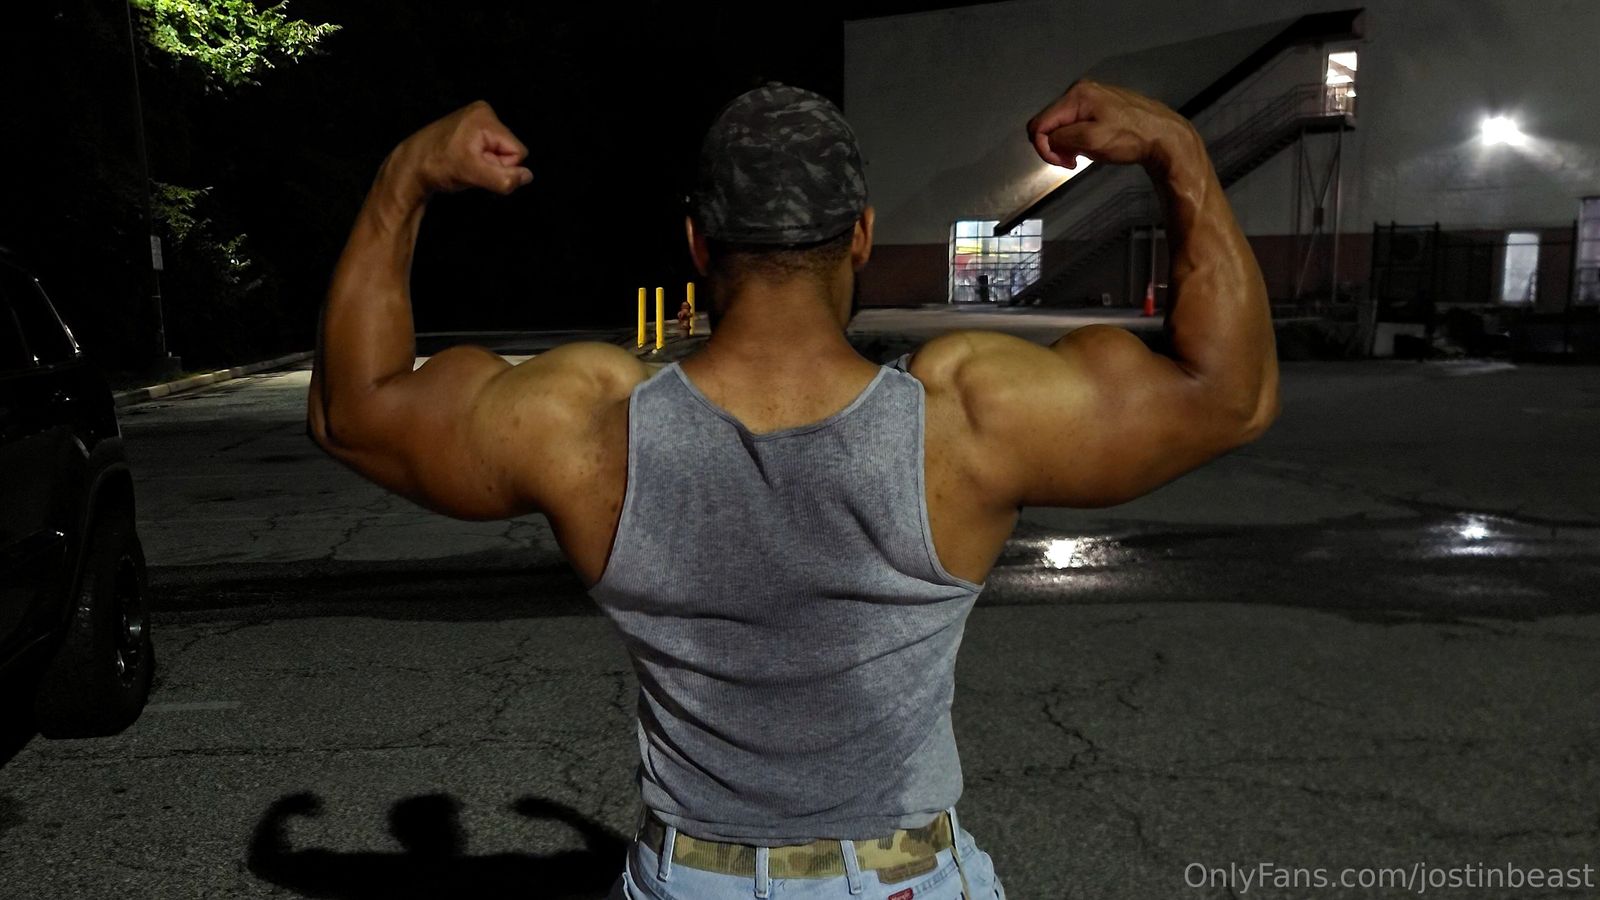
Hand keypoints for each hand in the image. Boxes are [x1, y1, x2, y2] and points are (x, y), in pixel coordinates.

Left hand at [400, 100, 533, 196]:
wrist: (411, 165)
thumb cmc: (437, 166)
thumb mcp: (473, 175)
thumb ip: (504, 178)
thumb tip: (527, 176)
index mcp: (485, 117)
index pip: (518, 151)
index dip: (500, 167)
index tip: (476, 167)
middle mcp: (483, 111)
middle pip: (510, 149)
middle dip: (493, 164)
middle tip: (468, 165)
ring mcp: (476, 116)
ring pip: (500, 150)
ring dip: (485, 163)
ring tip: (464, 162)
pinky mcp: (471, 124)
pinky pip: (490, 147)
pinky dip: (479, 158)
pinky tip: (463, 158)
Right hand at [1025, 80, 1199, 172]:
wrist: (1164, 136)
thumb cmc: (1130, 138)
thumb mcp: (1091, 141)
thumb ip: (1061, 139)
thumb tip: (1046, 140)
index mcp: (1076, 96)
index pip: (1039, 124)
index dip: (1044, 148)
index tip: (1063, 163)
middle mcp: (1081, 91)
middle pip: (1050, 123)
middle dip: (1056, 146)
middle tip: (1074, 161)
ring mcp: (1092, 97)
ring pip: (1063, 125)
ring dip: (1069, 144)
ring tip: (1087, 154)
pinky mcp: (1101, 106)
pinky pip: (1077, 123)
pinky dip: (1080, 138)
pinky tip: (1095, 146)